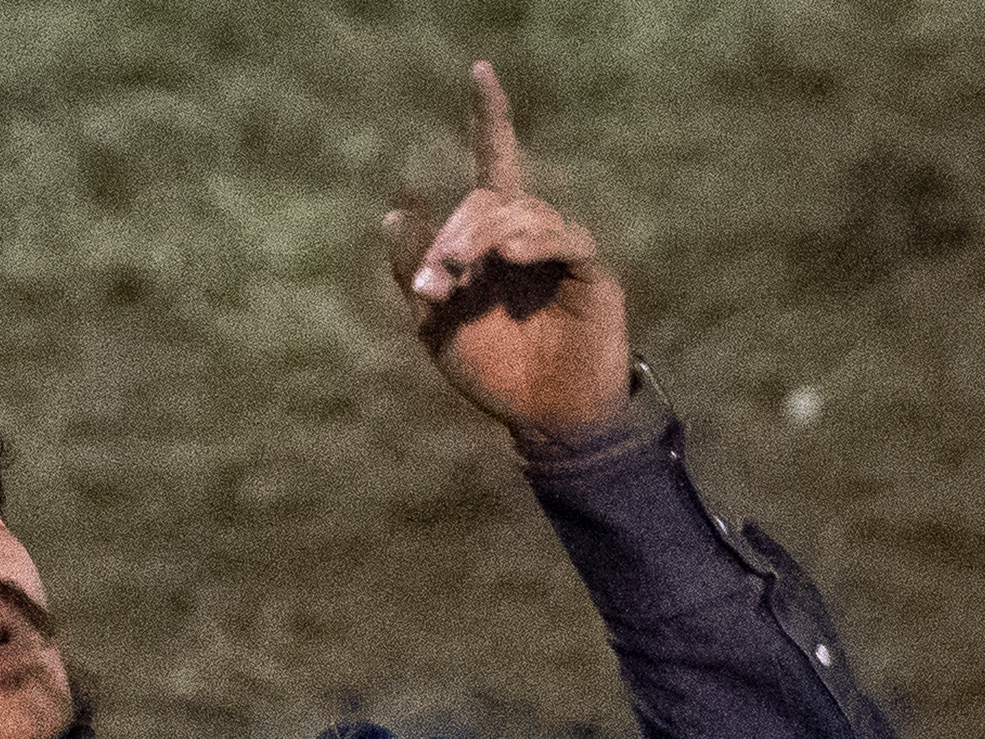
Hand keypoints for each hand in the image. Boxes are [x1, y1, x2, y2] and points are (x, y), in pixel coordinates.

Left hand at [384, 62, 630, 445]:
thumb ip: (416, 275)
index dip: (490, 118)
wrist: (543, 422)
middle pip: (492, 199)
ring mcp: (562, 252)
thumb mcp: (438, 328)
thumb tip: (393, 215)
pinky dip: (536, 240)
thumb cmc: (495, 374)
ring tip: (463, 270)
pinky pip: (566, 239)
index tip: (481, 71)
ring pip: (524, 215)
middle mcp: (529, 235)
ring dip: (485, 237)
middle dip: (458, 230)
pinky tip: (510, 254)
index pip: (494, 164)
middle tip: (437, 271)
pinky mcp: (591, 274)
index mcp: (493, 241)